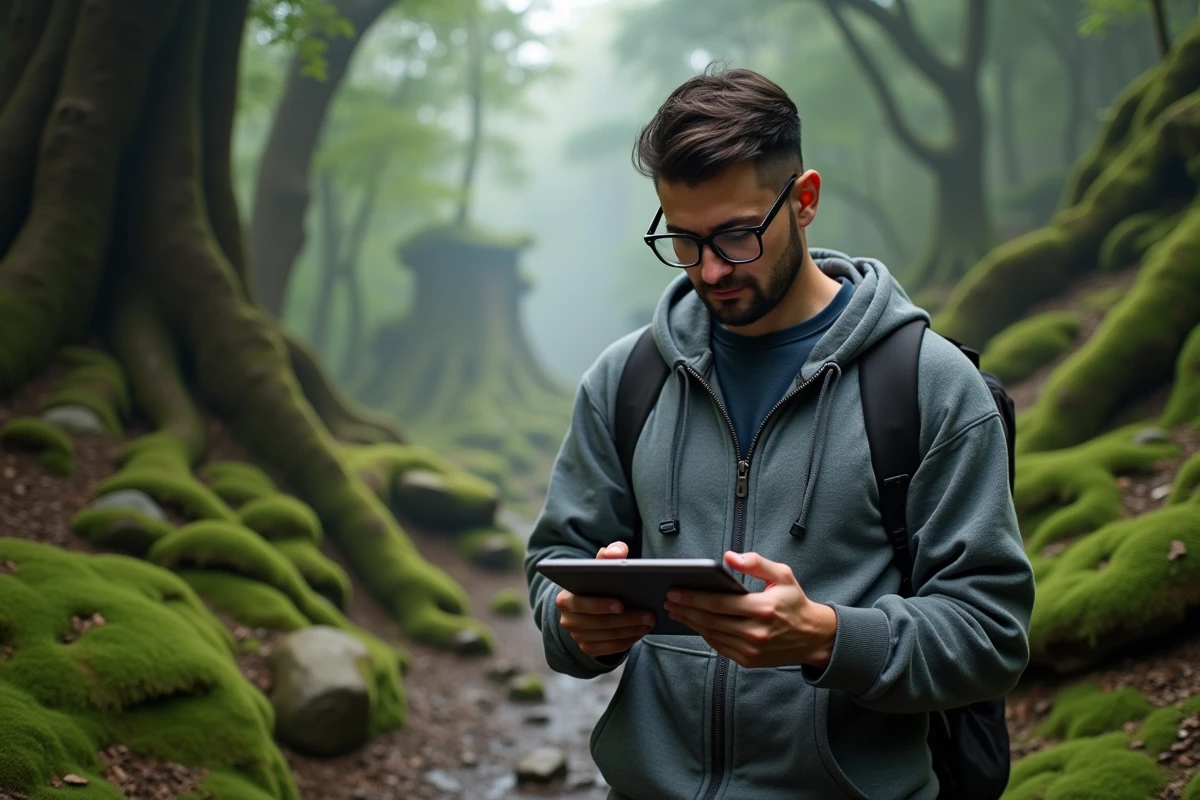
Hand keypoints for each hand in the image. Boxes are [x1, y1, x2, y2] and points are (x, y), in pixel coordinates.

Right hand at [555, 541, 654, 656]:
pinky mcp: (588, 648)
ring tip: (650, 622)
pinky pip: (610, 648)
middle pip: (599, 622)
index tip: (621, 604)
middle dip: (626, 619)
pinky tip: (641, 632)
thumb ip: (609, 554)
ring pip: (607, 636)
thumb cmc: (595, 582)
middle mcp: (568, 620)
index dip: (600, 605)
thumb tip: (617, 552)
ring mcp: (577, 636)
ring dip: (631, 630)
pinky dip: (627, 641)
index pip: (581, 603)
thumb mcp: (598, 566)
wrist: (586, 605)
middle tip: (649, 615)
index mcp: (565, 599)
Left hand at [663, 551, 837, 668]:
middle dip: (686, 609)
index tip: (675, 591)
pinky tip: (695, 623)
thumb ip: (756, 563)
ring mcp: (751, 649)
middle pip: (710, 620)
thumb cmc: (794, 602)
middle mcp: (755, 632)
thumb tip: (729, 557)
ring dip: (691, 622)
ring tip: (676, 611)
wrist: (813, 637)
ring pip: (711, 634)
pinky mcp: (748, 660)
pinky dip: (705, 634)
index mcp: (762, 608)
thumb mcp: (782, 575)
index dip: (693, 597)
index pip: (718, 603)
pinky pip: (719, 646)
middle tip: (668, 600)